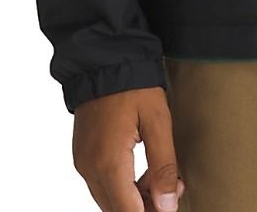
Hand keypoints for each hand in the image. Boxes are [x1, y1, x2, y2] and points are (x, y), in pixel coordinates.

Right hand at [72, 86, 185, 211]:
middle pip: (117, 211)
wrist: (104, 59)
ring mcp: (83, 163)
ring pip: (110, 200)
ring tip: (164, 178)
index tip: (171, 205)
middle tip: (174, 189)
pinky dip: (124, 186)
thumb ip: (163, 166)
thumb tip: (167, 206)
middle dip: (146, 207)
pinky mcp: (83, 156)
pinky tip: (144, 171)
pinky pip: (103, 185)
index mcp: (109, 163)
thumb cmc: (133, 85)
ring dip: (136, 199)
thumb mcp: (158, 121)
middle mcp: (90, 169)